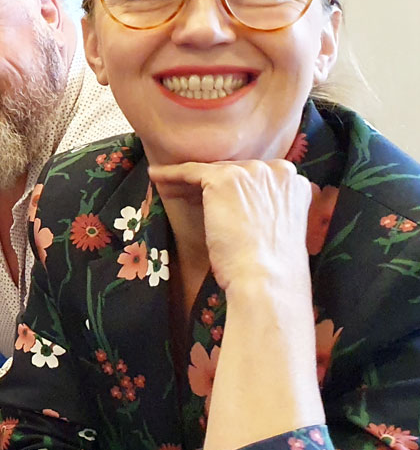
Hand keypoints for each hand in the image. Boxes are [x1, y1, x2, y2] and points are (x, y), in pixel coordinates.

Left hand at [149, 160, 314, 304]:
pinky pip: (190, 170)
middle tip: (188, 193)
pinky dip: (170, 174)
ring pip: (211, 171)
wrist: (266, 279)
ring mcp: (251, 172)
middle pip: (234, 170)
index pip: (255, 177)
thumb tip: (241, 208)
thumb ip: (268, 210)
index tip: (215, 196)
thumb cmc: (270, 267)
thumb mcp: (277, 229)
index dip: (233, 187)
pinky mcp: (224, 179)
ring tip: (168, 187)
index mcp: (295, 184)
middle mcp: (278, 170)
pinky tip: (155, 176)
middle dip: (210, 182)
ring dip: (187, 180)